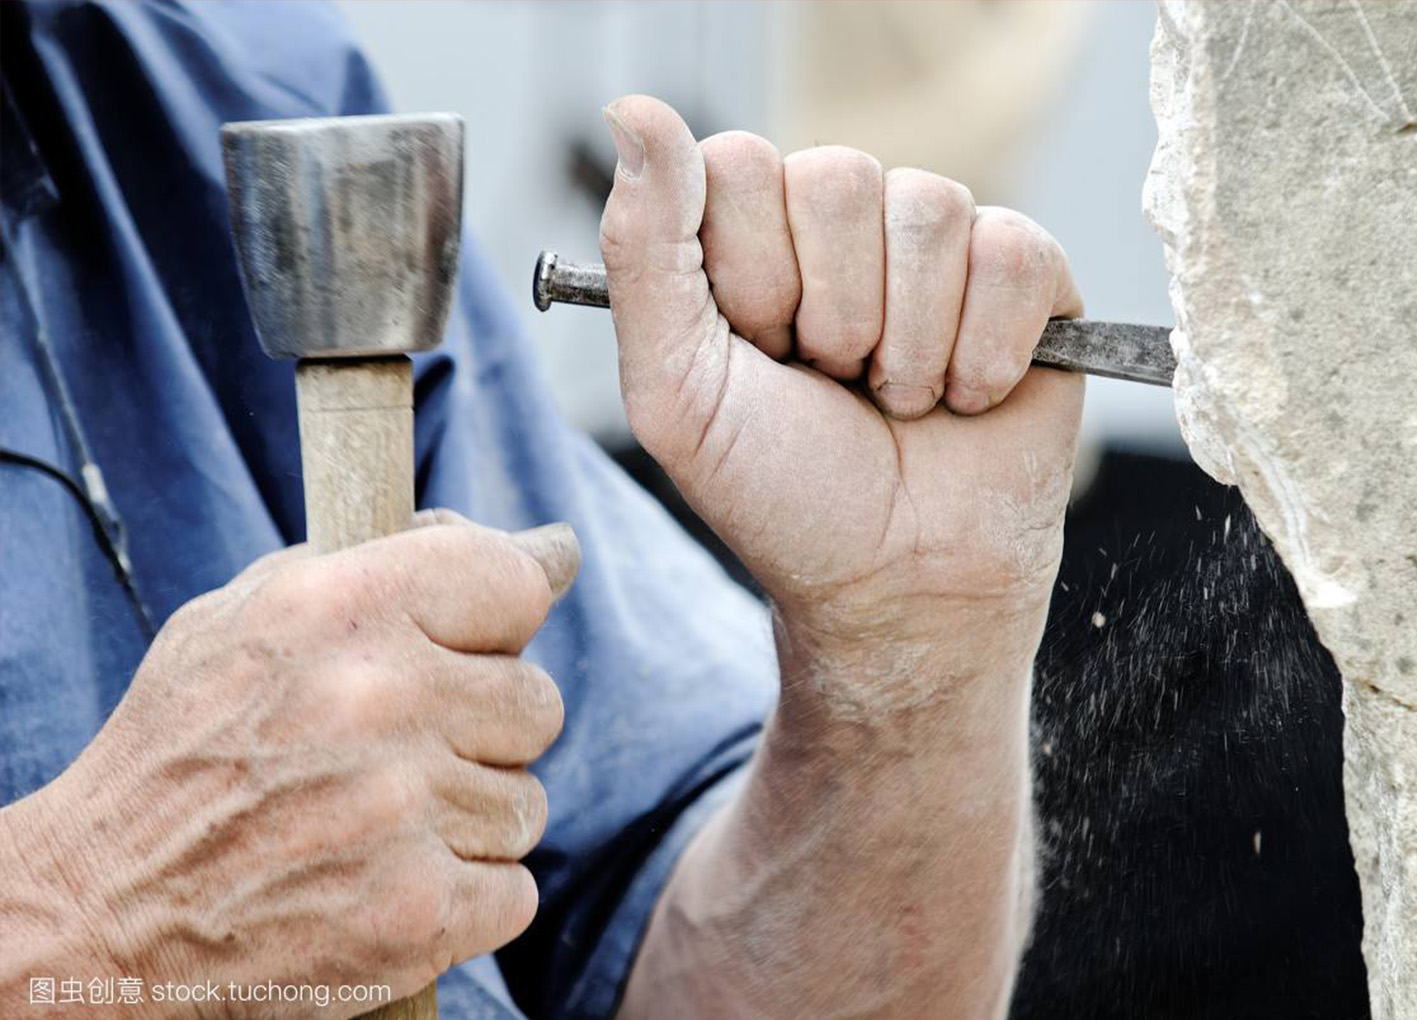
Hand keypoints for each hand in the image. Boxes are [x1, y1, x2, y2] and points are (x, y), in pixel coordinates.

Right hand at [2, 515, 576, 1018]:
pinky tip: (391, 881)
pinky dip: (467, 897)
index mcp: (338, 608)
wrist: (99, 910)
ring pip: (527, 802)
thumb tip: (551, 550)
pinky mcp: (414, 912)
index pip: (515, 582)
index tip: (486, 639)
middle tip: (404, 750)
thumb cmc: (186, 748)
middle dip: (483, 729)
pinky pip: (516, 890)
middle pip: (537, 702)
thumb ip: (402, 564)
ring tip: (380, 822)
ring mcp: (400, 811)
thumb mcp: (256, 617)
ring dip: (470, 817)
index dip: (505, 617)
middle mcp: (376, 700)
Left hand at [600, 96, 1082, 687]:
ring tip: (899, 402)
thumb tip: (634, 111)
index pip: (738, 163)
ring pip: (930, 209)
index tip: (759, 354)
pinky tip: (968, 399)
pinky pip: (1015, 250)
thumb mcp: (679, 391)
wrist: (898, 585)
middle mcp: (844, 227)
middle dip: (832, 316)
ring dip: (909, 346)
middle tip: (835, 384)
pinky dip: (986, 352)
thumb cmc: (784, 496)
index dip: (750, 274)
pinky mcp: (1028, 277)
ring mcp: (939, 246)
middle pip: (838, 177)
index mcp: (751, 240)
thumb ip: (644, 253)